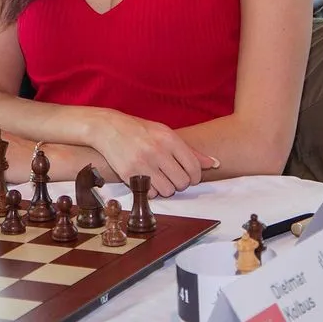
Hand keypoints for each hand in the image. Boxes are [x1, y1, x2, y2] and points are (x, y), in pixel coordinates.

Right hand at [90, 111, 218, 197]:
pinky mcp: (129, 174)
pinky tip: (146, 178)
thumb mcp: (165, 133)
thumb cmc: (140, 130)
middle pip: (182, 182)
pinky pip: (151, 193)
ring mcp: (142, 163)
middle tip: (172, 176)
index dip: (195, 176)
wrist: (108, 128)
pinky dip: (151, 190)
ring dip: (166, 188)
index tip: (189, 176)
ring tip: (158, 177)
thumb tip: (215, 164)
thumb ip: (190, 151)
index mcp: (168, 138)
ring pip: (168, 191)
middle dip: (179, 182)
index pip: (194, 168)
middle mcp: (157, 150)